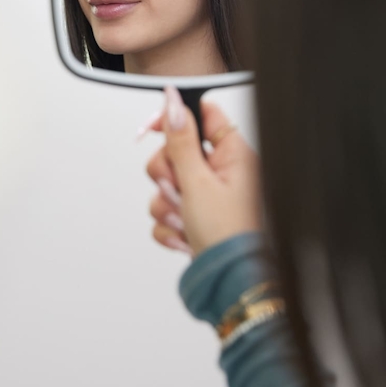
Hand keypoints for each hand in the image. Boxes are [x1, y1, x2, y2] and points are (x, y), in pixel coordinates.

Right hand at [144, 86, 261, 256]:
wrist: (231, 284)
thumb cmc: (229, 236)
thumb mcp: (198, 181)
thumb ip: (180, 140)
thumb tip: (172, 102)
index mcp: (232, 154)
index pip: (201, 115)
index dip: (175, 119)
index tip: (153, 130)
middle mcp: (222, 171)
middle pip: (175, 151)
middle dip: (167, 175)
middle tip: (179, 190)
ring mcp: (208, 196)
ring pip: (167, 184)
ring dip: (167, 204)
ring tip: (185, 220)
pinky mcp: (195, 218)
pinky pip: (166, 211)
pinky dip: (169, 225)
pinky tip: (184, 236)